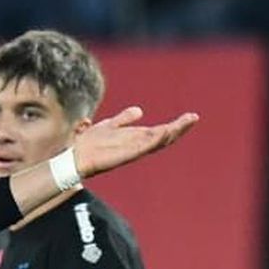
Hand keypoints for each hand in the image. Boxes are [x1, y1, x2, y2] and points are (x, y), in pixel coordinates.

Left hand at [74, 106, 198, 178]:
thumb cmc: (90, 143)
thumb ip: (123, 119)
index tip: (190, 116)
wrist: (75, 157)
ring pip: (156, 141)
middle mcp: (135, 144)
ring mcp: (130, 150)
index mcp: (134, 137)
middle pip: (162, 136)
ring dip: (171, 132)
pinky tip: (163, 133)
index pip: (159, 131)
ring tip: (186, 122)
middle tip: (193, 117)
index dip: (175, 125)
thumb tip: (139, 110)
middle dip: (178, 128)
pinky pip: (142, 148)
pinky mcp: (123, 155)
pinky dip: (153, 141)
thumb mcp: (109, 125)